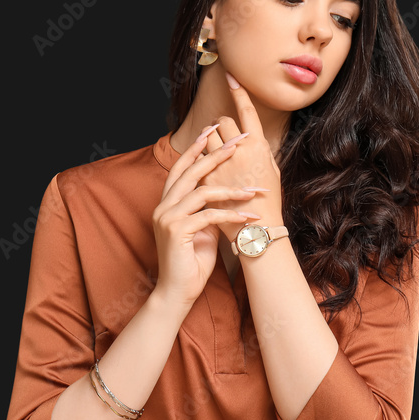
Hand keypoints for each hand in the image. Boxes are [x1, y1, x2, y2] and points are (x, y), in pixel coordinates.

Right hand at [151, 124, 261, 309]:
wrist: (178, 291)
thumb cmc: (192, 262)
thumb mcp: (202, 229)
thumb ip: (207, 208)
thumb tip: (225, 191)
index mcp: (166, 203)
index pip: (181, 168)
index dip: (196, 147)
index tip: (214, 129)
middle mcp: (163, 206)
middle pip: (190, 172)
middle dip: (215, 154)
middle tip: (237, 141)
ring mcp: (167, 218)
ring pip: (202, 192)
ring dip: (232, 190)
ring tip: (255, 190)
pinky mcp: (176, 231)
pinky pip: (209, 216)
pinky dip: (231, 215)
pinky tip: (249, 217)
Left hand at [200, 72, 283, 240]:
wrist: (256, 229)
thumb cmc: (268, 201)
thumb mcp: (272, 171)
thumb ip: (260, 150)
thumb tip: (250, 136)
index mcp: (258, 147)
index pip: (246, 112)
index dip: (239, 93)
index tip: (231, 77)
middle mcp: (239, 152)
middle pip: (221, 122)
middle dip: (219, 125)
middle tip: (220, 133)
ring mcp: (221, 164)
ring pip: (206, 138)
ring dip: (208, 139)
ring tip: (211, 148)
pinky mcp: (207, 178)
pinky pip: (198, 158)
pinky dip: (201, 158)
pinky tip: (204, 165)